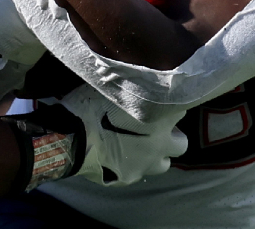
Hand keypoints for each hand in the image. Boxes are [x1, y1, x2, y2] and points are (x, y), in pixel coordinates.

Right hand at [60, 86, 187, 185]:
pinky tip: (117, 157)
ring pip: (163, 163)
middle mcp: (161, 143)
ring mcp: (147, 164)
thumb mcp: (114, 88)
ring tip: (139, 147)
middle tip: (153, 128)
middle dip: (170, 135)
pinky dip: (131, 164)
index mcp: (161, 116)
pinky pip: (136, 172)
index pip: (180, 106)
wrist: (73, 137)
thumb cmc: (92, 105)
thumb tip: (134, 78)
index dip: (167, 103)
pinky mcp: (130, 177)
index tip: (155, 100)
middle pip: (181, 143)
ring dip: (155, 155)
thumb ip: (133, 89)